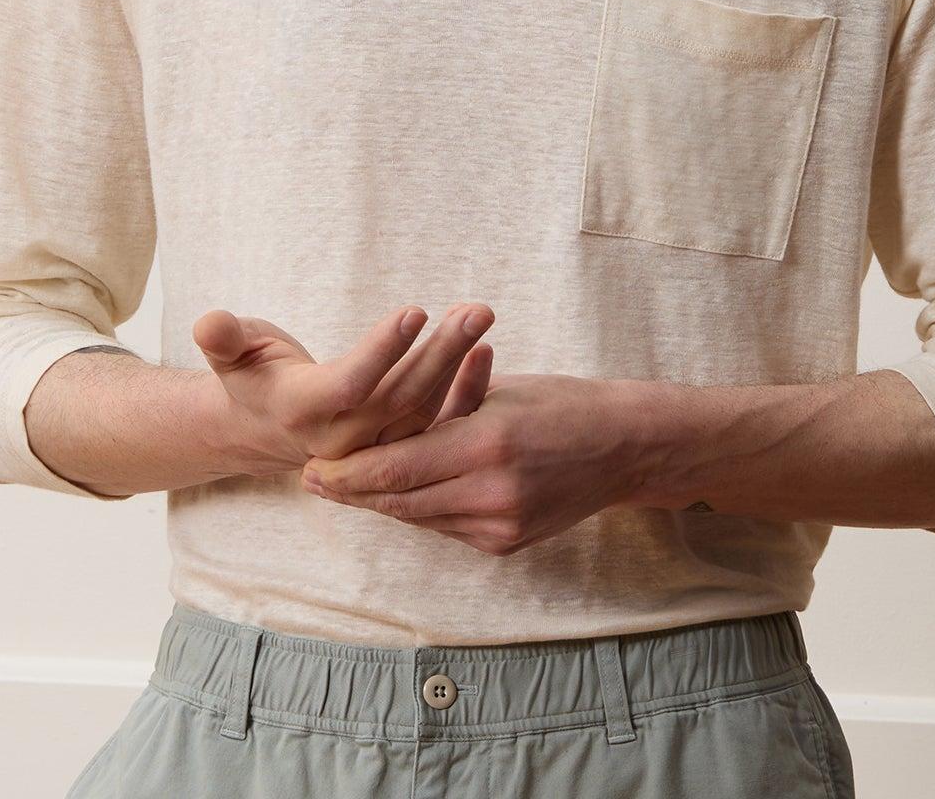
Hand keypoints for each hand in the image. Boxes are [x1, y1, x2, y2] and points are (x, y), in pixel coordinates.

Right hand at [193, 302, 495, 479]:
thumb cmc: (253, 375)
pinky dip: (464, 390)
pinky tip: (485, 349)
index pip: (350, 386)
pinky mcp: (397, 448)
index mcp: (302, 413)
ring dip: (458, 364)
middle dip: (439, 353)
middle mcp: (342, 441)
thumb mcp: (233, 354)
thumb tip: (208, 321)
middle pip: (399, 400)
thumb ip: (224, 339)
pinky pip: (437, 423)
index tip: (415, 309)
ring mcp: (373, 449)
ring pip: (425, 411)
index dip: (382, 350)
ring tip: (479, 318)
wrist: (264, 429)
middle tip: (474, 311)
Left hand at [299, 372, 645, 554]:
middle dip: (352, 493)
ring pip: (420, 518)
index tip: (310, 470)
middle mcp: (491, 493)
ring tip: (344, 487)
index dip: (347, 475)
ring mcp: (500, 525)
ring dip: (382, 502)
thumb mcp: (498, 391)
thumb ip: (441, 409)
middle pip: (400, 501)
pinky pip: (447, 527)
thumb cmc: (562, 402)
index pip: (396, 468)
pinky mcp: (508, 543)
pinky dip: (421, 509)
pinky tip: (398, 495)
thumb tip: (384, 422)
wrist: (624, 446)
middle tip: (310, 481)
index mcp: (486, 444)